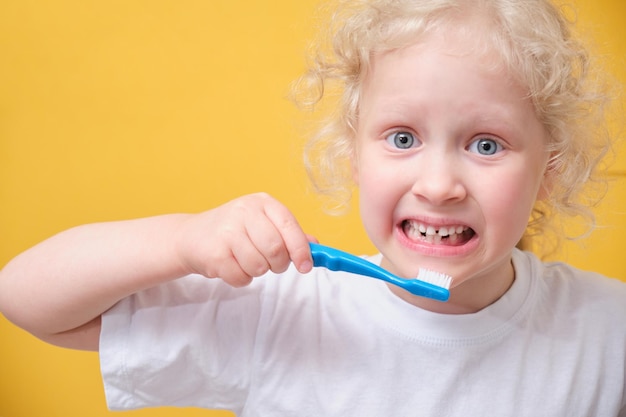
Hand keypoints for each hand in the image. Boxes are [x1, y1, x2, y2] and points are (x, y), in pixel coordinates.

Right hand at [175, 193, 314, 286]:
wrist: (191, 236)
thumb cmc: (234, 231)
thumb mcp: (263, 224)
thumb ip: (289, 234)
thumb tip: (316, 246)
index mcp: (262, 202)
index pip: (289, 226)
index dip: (300, 249)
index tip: (305, 266)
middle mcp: (244, 211)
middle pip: (276, 249)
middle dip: (278, 264)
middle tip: (270, 264)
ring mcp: (227, 231)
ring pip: (259, 266)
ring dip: (257, 271)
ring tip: (246, 261)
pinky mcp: (214, 252)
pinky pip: (241, 277)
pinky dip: (241, 278)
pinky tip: (232, 265)